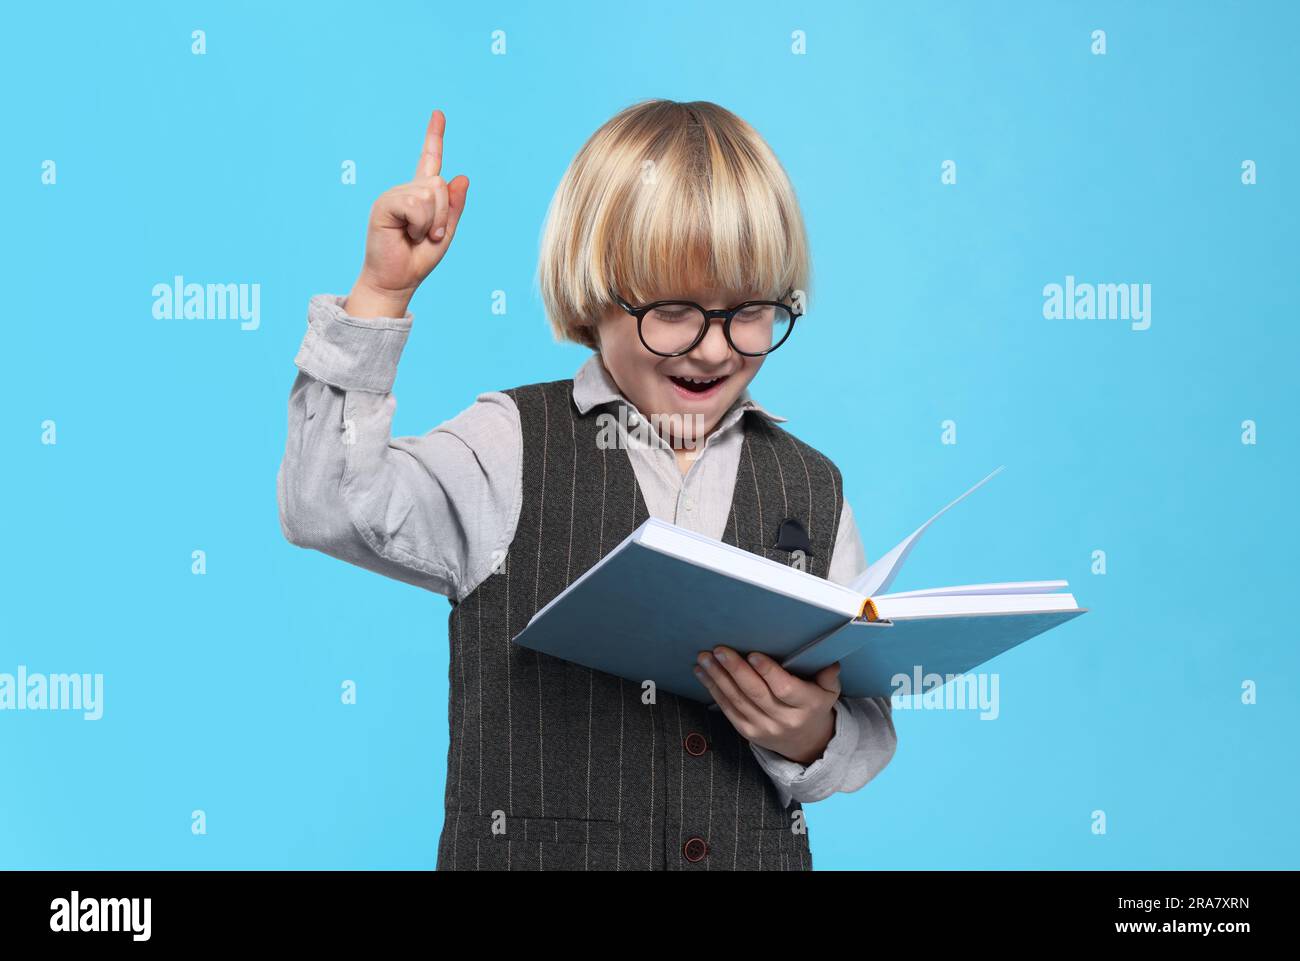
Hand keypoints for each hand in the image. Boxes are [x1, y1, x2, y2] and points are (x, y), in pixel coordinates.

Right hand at [347, 109, 469, 317]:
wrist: (396, 280)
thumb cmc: (418, 260)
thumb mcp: (445, 233)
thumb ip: (454, 207)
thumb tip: (462, 175)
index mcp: (421, 196)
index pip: (429, 160)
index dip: (434, 137)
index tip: (438, 114)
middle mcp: (406, 190)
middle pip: (439, 184)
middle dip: (443, 214)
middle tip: (429, 236)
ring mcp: (393, 195)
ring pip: (429, 194)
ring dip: (432, 222)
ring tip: (417, 237)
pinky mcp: (384, 204)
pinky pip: (416, 204)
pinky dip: (419, 224)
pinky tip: (407, 235)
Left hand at [692, 646, 840, 764]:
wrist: (806, 743)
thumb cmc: (814, 707)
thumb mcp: (828, 692)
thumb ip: (828, 676)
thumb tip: (830, 662)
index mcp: (806, 705)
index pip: (785, 689)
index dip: (768, 672)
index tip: (753, 655)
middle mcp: (783, 719)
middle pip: (755, 693)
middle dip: (735, 670)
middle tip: (720, 650)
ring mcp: (763, 727)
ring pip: (737, 700)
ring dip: (718, 677)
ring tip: (705, 658)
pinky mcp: (747, 731)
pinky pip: (728, 709)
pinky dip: (713, 689)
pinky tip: (703, 673)